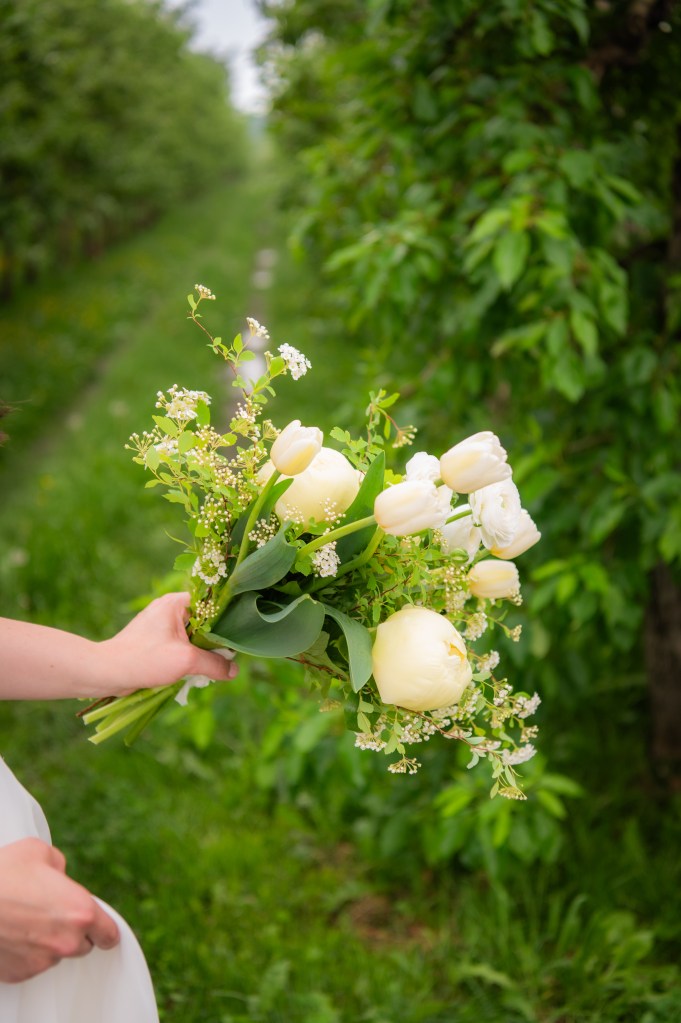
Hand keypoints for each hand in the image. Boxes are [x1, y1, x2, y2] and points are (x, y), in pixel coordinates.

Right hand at [0, 838, 118, 982]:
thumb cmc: (3, 875)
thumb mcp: (40, 852)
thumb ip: (60, 867)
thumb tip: (60, 876)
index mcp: (80, 912)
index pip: (109, 934)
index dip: (104, 929)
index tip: (101, 928)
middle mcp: (66, 942)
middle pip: (83, 946)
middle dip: (73, 932)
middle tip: (52, 914)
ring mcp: (42, 962)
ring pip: (55, 955)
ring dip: (48, 942)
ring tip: (25, 920)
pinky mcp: (20, 974)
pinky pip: (31, 965)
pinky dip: (26, 953)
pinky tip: (12, 933)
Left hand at [100, 591, 237, 695]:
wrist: (107, 672)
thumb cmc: (145, 659)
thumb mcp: (186, 661)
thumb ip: (214, 664)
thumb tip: (234, 671)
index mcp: (175, 603)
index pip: (210, 604)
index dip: (225, 622)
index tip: (234, 640)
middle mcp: (167, 610)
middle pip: (203, 623)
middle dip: (212, 643)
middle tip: (222, 659)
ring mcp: (159, 626)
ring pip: (192, 637)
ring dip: (199, 654)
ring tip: (206, 669)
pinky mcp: (153, 642)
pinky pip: (179, 647)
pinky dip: (186, 659)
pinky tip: (190, 674)